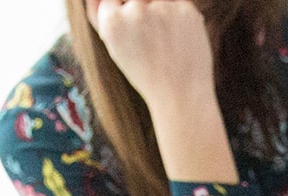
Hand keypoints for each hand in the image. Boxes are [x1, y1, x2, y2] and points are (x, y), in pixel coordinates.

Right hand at [90, 0, 237, 181]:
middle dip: (141, 11)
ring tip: (164, 39)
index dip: (123, 14)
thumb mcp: (114, 47)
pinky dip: (178, 18)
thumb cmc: (145, 73)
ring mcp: (162, 8)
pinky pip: (177, 2)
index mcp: (112, 22)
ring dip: (159, 11)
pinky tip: (178, 40)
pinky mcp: (185, 9)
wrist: (180, 95)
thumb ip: (101, 15)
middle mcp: (135, 11)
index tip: (134, 31)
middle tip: (151, 37)